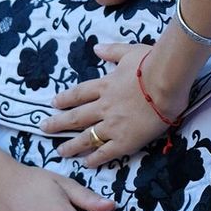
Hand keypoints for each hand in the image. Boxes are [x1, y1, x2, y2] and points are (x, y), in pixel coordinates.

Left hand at [41, 43, 187, 167]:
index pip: (79, 94)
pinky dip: (95, 158)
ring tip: (60, 151)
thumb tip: (97, 47)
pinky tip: (86, 163)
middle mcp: (103, 107)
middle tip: (44, 128)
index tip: (54, 103)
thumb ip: (112, 51)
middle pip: (76, 117)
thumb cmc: (152, 63)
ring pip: (86, 137)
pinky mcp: (125, 140)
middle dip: (58, 123)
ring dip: (71, 145)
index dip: (65, 99)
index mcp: (105, 86)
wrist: (167, 81)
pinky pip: (106, 152)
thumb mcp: (130, 51)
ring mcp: (112, 125)